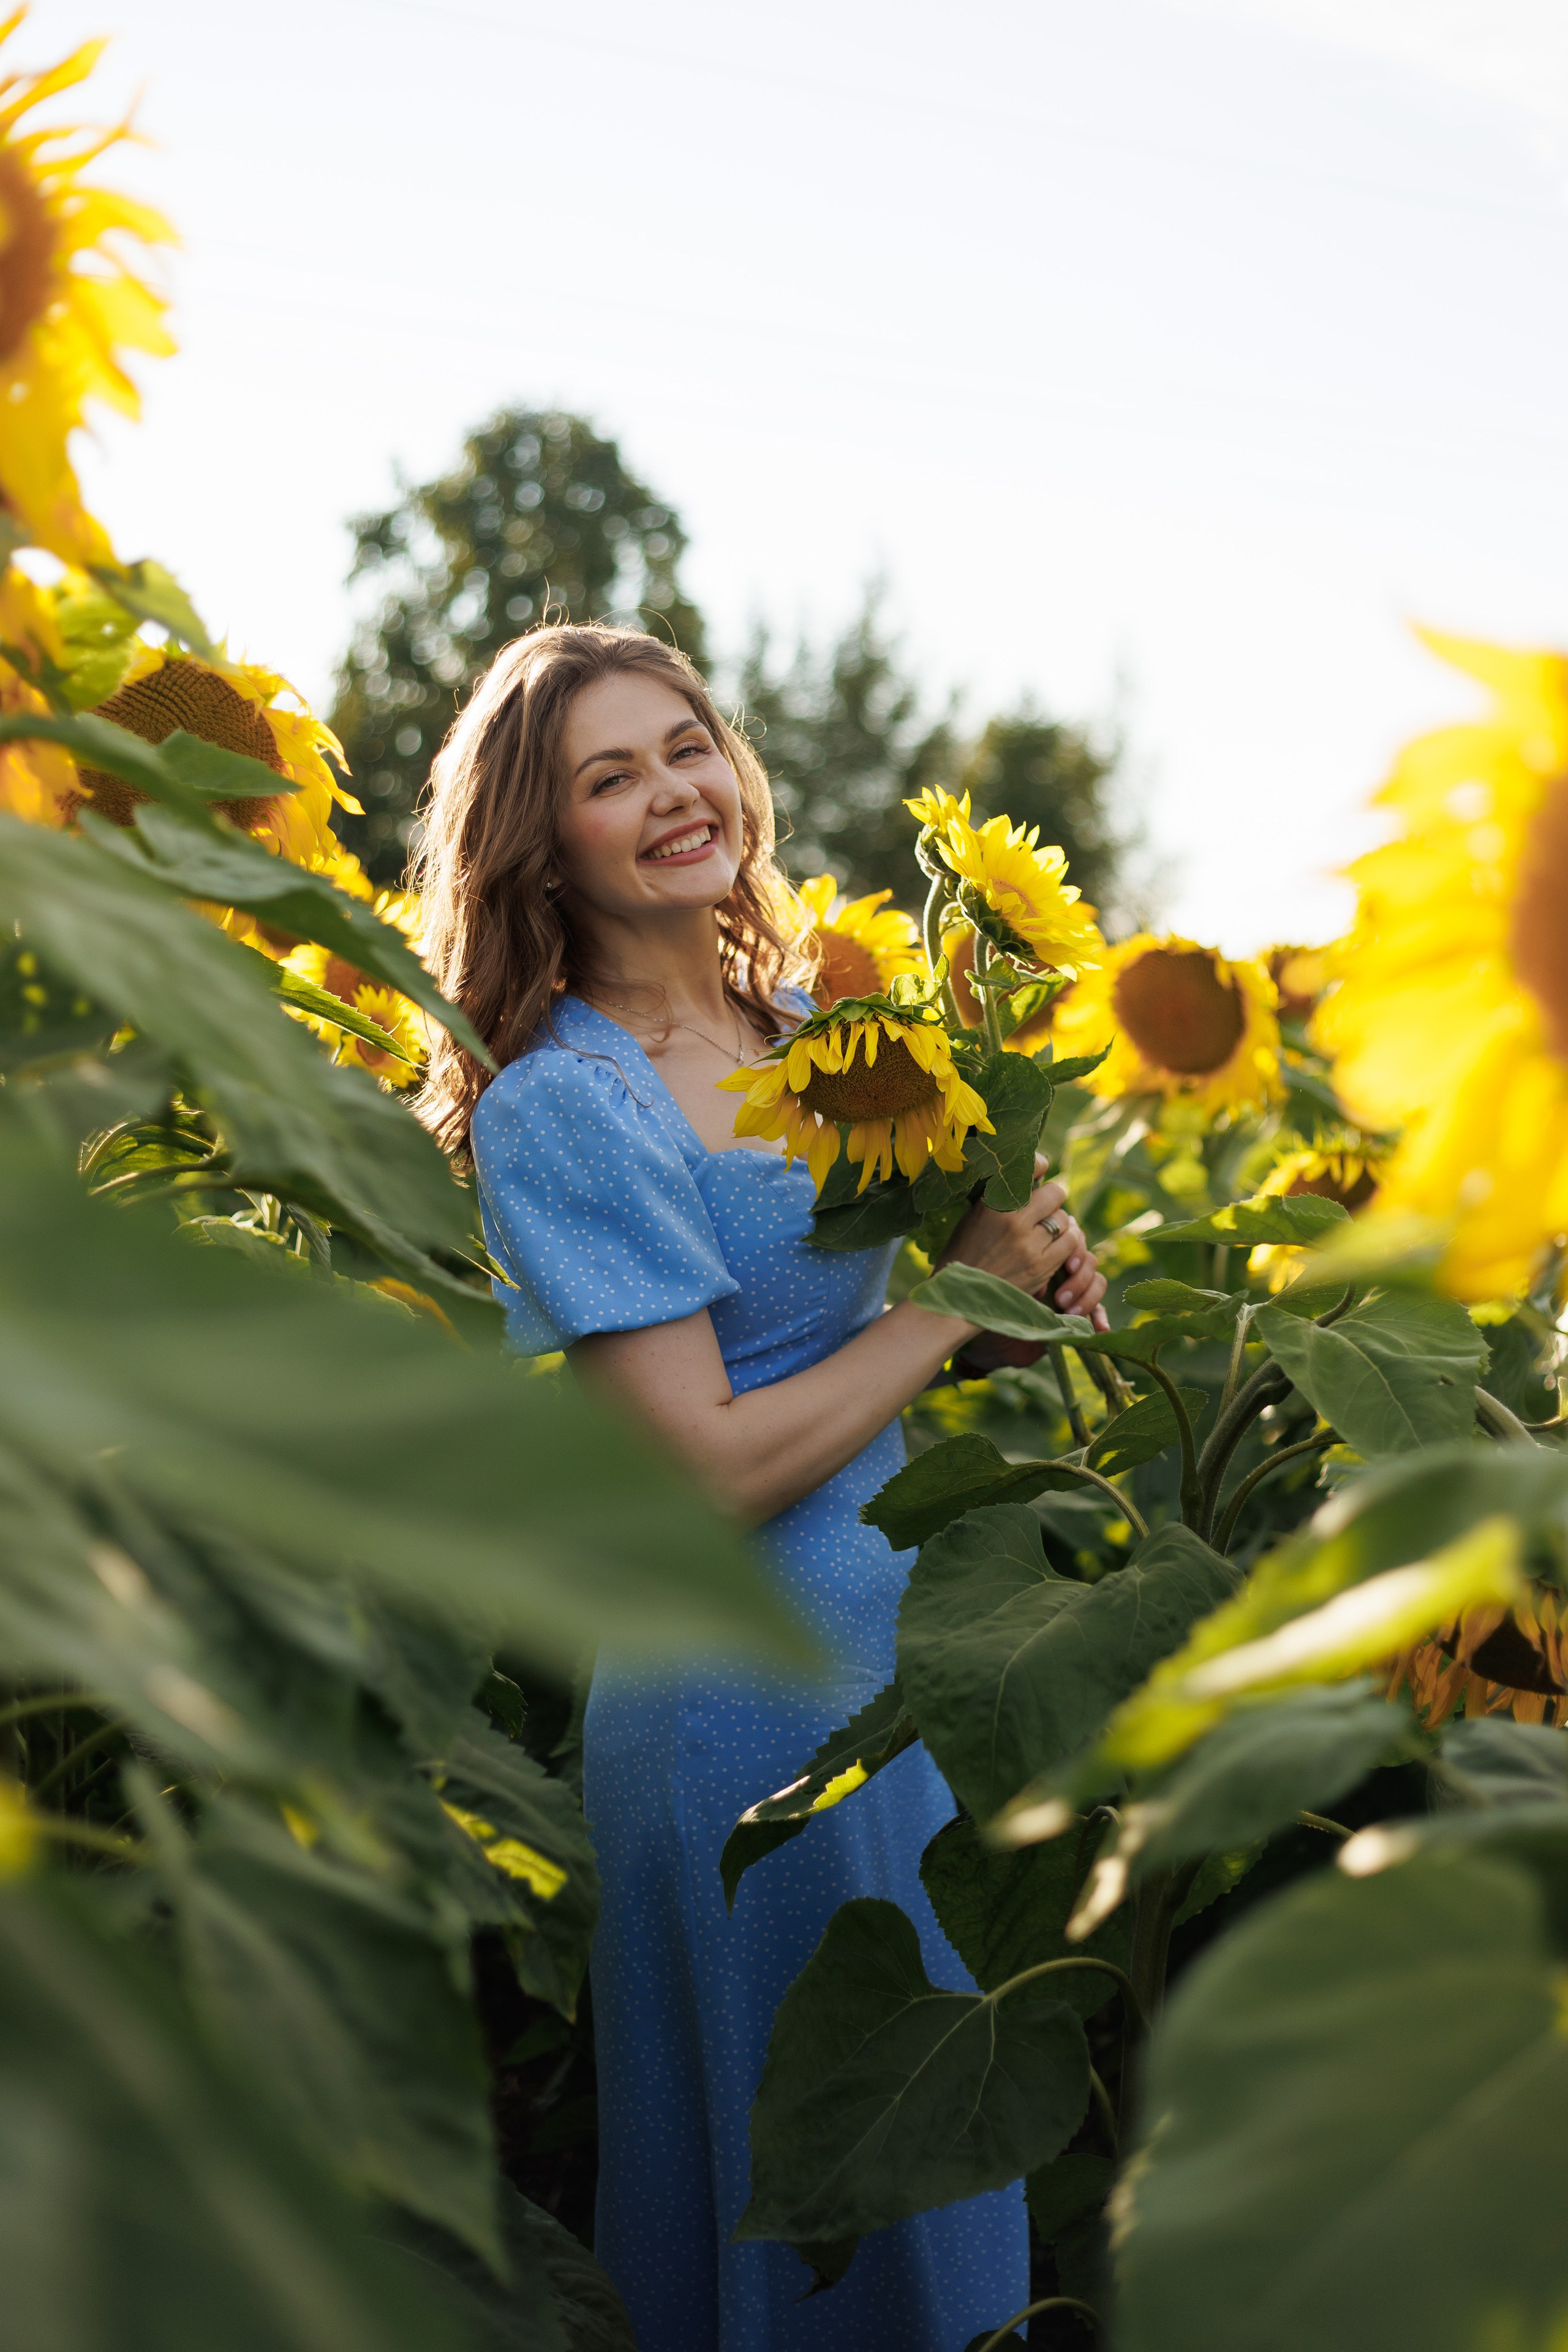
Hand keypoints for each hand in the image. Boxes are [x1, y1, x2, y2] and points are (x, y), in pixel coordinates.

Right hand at [939, 1155, 1108, 1333]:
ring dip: (1059, 1223)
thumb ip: (999, 1199)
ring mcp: (1029, 1244)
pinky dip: (1066, 1241)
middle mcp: (1013, 1220)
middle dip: (1052, 1199)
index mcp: (992, 1203)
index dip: (1041, 1165)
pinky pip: (1070, 1242)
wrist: (959, 1298)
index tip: (1041, 1168)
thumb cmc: (963, 1255)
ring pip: (1064, 1219)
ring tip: (1047, 1230)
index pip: (1031, 1168)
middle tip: (1045, 1207)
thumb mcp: (973, 1218)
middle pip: (1055, 1193)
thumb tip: (1028, 1180)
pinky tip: (1055, 1245)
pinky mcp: (1042, 1266)